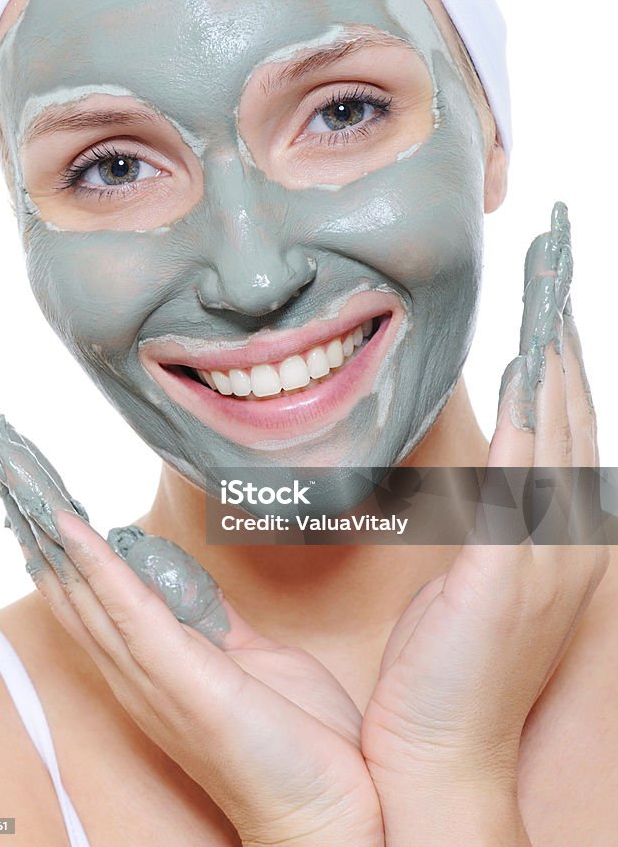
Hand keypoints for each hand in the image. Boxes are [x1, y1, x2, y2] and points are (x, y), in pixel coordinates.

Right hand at [0, 395, 383, 846]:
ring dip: (60, 547)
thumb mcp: (252, 664)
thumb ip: (218, 628)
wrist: (330, 805)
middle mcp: (147, 676)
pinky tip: (76, 534)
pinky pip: (131, 615)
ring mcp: (160, 681)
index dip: (72, 557)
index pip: (101, 602)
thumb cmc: (296, 741)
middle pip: (81, 600)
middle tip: (21, 486)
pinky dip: (99, 570)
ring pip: (93, 602)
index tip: (50, 509)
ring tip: (32, 496)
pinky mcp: (184, 683)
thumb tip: (198, 594)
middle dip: (50, 543)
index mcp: (164, 666)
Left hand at [361, 203, 608, 839]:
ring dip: (558, 347)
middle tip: (557, 261)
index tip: (546, 296)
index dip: (556, 354)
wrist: (438, 749)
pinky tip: (530, 357)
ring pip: (562, 421)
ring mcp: (546, 545)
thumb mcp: (469, 577)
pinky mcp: (513, 562)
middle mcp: (562, 531)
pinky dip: (538, 406)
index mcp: (547, 532)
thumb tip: (465, 469)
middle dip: (566, 329)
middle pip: (572, 405)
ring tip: (551, 282)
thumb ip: (477, 517)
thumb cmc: (442, 667)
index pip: (558, 421)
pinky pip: (533, 464)